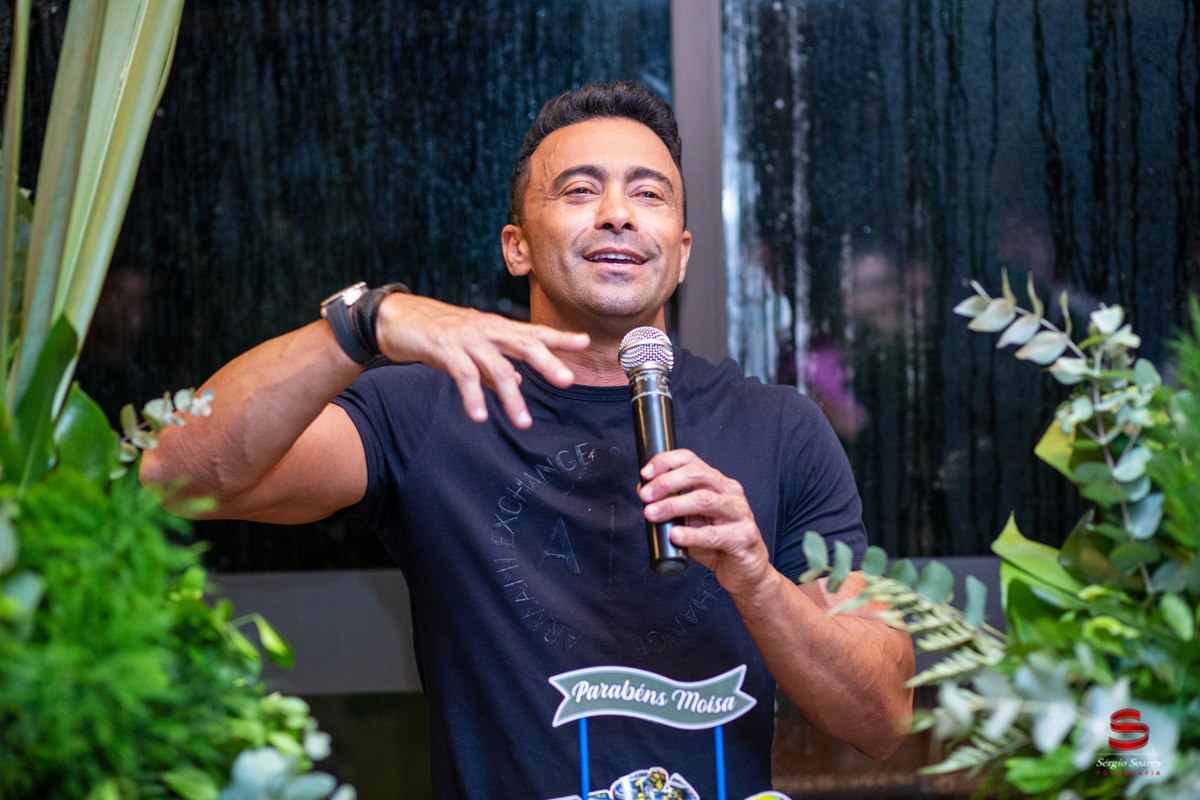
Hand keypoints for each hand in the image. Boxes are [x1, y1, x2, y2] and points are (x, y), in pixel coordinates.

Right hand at [375, 293, 588, 427]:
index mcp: (496, 329)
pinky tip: (480, 416)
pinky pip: (463, 375)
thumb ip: (494, 366)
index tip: (585, 342)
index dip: (560, 337)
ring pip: (496, 366)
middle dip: (547, 361)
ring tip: (523, 422)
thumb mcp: (471, 349)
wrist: (395, 318)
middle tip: (566, 380)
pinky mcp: (444, 349)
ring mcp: (467, 339)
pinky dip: (473, 397)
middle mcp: (487, 330)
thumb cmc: (437, 333)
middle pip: (524, 344)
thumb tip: (517, 382)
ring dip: (511, 396)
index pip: (533, 331)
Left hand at [638, 449, 774, 596]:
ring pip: (704, 500)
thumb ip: (672, 505)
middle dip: (666, 482)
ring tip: (653, 514)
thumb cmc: (718, 543)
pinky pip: (714, 533)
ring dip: (673, 505)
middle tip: (646, 496)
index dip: (666, 462)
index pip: (691, 460)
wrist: (745, 571)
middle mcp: (730, 492)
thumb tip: (643, 490)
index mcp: (717, 483)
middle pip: (697, 474)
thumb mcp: (690, 520)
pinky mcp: (744, 536)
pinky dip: (692, 534)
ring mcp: (740, 513)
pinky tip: (676, 535)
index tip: (645, 473)